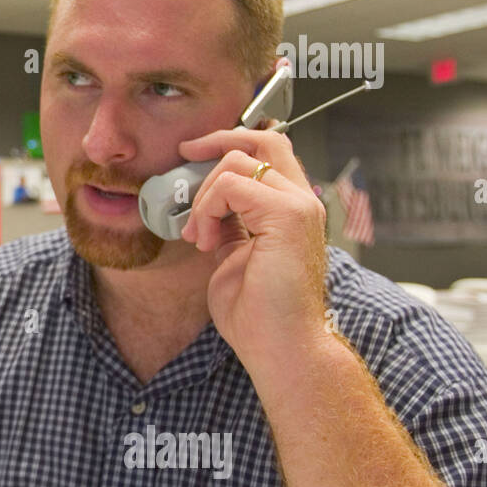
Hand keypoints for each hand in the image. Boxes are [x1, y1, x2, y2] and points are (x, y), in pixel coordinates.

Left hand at [177, 123, 327, 361]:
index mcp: (292, 210)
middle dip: (217, 141)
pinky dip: (208, 209)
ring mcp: (299, 206)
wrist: (280, 347)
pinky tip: (206, 242)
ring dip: (204, 195)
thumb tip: (208, 208)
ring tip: (198, 236)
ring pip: (240, 162)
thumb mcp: (234, 256)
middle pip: (264, 139)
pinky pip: (233, 185)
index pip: (270, 151)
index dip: (231, 142)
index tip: (192, 153)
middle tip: (184, 156)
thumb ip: (228, 226)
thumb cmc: (259, 315)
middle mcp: (302, 202)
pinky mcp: (288, 215)